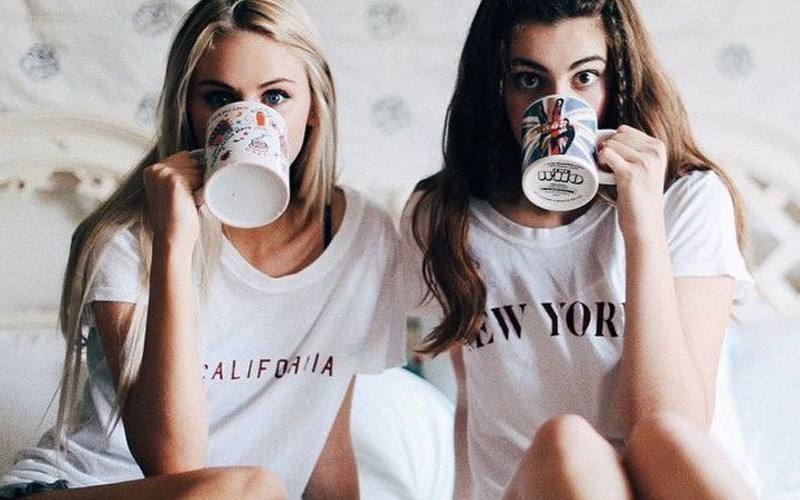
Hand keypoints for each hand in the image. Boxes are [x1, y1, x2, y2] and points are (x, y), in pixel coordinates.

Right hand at [143, 150, 203, 250]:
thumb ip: (179, 175)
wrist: (172, 239)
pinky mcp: (173, 180)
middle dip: (196, 177)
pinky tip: (190, 202)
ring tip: (187, 201)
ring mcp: (163, 173)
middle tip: (186, 199)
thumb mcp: (173, 192)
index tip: (187, 190)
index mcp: (152, 170)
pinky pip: (199, 176)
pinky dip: (200, 190)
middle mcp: (155, 169)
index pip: (183, 156)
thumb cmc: (177, 219)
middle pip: (191, 160)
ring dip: (199, 184)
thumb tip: (202, 161)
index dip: (192, 172)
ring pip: (196, 168)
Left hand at [596, 125, 667, 239]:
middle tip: (609, 167)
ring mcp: (644, 162)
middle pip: (616, 136)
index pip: (625, 130)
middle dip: (607, 149)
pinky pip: (606, 155)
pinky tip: (605, 173)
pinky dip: (600, 162)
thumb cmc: (639, 197)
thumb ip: (632, 151)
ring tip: (608, 172)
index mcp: (658, 147)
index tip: (614, 158)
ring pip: (610, 144)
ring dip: (603, 157)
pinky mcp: (631, 173)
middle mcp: (654, 152)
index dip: (613, 142)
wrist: (645, 224)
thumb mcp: (644, 168)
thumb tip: (603, 137)